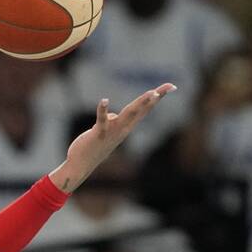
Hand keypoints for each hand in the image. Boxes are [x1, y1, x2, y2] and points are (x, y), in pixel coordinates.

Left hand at [59, 83, 175, 191]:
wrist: (82, 165)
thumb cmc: (94, 147)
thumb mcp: (106, 131)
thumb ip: (112, 122)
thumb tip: (113, 115)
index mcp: (126, 127)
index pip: (144, 109)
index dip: (157, 97)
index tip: (170, 86)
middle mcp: (123, 129)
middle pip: (141, 109)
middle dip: (154, 97)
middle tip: (167, 87)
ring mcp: (112, 131)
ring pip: (128, 114)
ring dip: (140, 103)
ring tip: (151, 92)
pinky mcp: (98, 133)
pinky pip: (102, 120)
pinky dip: (103, 110)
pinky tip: (104, 100)